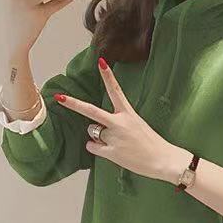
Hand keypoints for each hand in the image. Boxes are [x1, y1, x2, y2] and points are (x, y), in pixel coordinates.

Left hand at [53, 56, 185, 182]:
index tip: (100, 62)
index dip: (108, 76)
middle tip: (60, 98)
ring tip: (113, 142)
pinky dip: (96, 148)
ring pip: (92, 131)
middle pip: (91, 111)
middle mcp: (119, 123)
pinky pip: (92, 147)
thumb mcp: (138, 125)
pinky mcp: (111, 153)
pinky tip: (109, 150)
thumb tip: (98, 128)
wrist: (163, 160)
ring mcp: (114, 138)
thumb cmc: (152, 143)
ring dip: (97, 135)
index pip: (116, 90)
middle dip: (73, 104)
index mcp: (128, 114)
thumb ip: (119, 123)